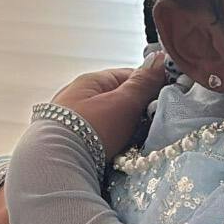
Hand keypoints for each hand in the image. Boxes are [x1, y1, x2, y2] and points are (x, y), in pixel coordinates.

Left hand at [52, 52, 169, 161]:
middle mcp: (80, 98)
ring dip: (126, 131)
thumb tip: (160, 58)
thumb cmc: (90, 129)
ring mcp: (74, 121)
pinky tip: (119, 154)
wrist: (56, 166)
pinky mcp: (72, 143)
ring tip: (136, 144)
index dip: (152, 86)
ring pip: (112, 122)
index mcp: (91, 81)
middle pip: (120, 100)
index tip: (167, 100)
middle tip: (154, 127)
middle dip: (139, 113)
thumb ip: (143, 83)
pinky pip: (100, 139)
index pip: (129, 76)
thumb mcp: (123, 103)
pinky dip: (112, 145)